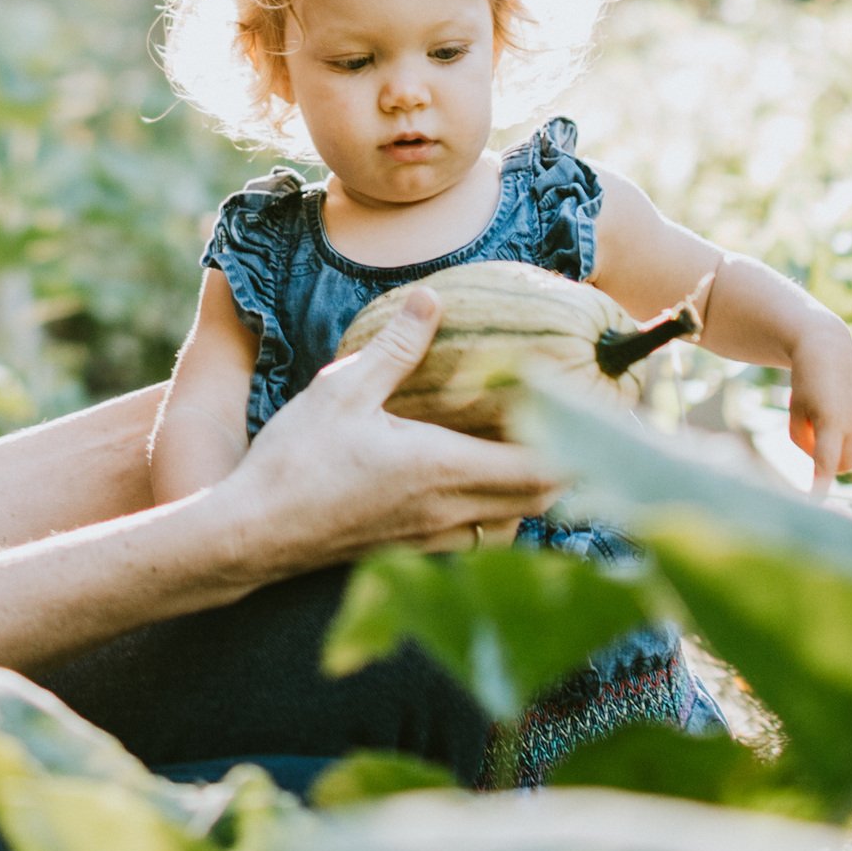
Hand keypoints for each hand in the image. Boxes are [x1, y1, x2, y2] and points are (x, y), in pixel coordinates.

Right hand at [219, 289, 558, 571]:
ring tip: (530, 449)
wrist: (250, 536)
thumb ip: (396, 347)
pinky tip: (472, 483)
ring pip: (511, 524)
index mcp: (443, 470)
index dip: (580, 445)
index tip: (601, 413)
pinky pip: (476, 537)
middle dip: (569, 466)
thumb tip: (432, 299)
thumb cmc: (294, 461)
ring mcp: (431, 539)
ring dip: (531, 492)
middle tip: (577, 424)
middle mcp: (450, 513)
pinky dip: (495, 513)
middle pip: (541, 501)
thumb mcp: (341, 390)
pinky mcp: (408, 551)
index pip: (542, 468)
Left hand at [786, 327, 851, 490]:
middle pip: (846, 465)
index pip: (827, 464)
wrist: (826, 346)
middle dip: (831, 465)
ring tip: (828, 422)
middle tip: (814, 443)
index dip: (821, 484)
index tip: (815, 499)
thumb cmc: (804, 382)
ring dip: (845, 449)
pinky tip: (843, 412)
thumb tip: (821, 461)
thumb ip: (804, 440)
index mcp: (830, 422)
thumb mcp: (795, 411)